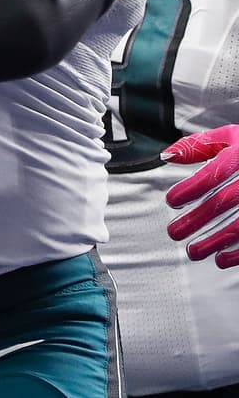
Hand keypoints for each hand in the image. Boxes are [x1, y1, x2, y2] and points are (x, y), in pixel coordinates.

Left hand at [164, 125, 238, 268]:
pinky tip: (221, 259)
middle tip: (174, 232)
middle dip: (197, 219)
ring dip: (216, 241)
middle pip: (226, 201)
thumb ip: (198, 146)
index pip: (215, 173)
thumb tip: (167, 156)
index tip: (172, 201)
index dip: (191, 188)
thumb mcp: (231, 137)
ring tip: (193, 251)